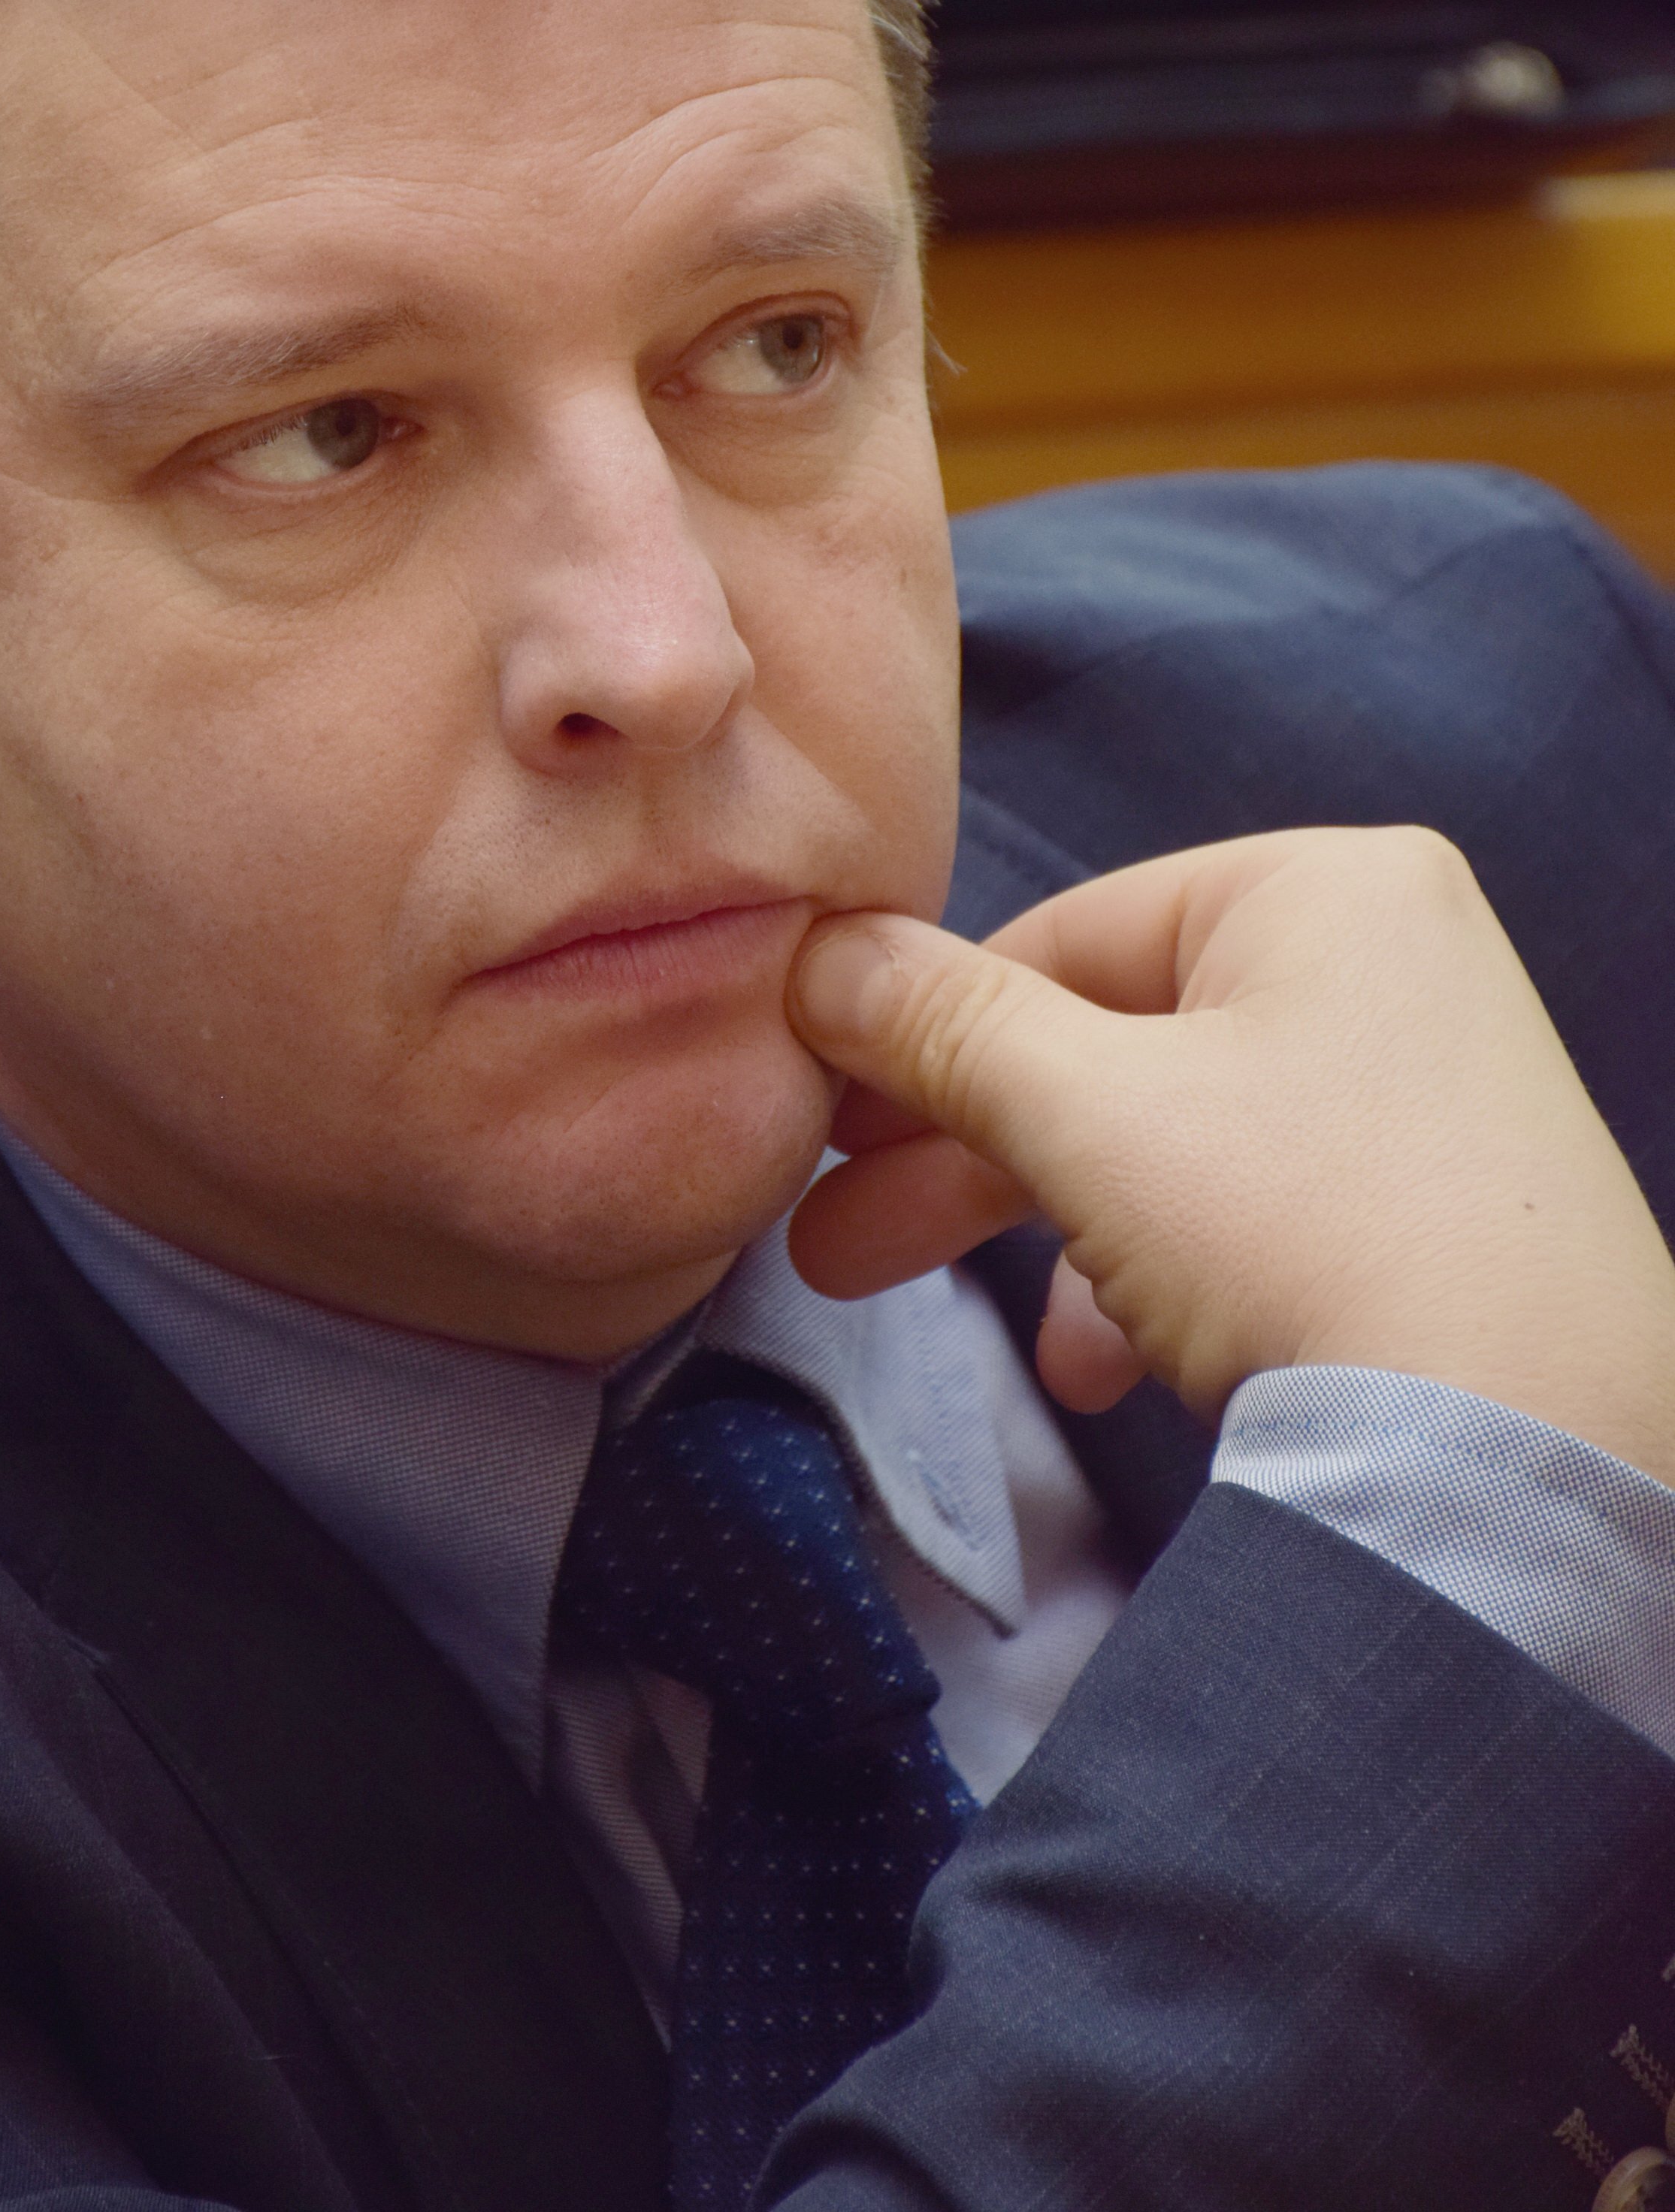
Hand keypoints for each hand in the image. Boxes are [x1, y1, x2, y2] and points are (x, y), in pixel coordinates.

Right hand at [785, 826, 1674, 1484]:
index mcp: (1322, 889)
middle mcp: (1394, 966)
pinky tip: (1124, 1379)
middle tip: (838, 1247)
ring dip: (1067, 1243)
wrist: (1530, 1460)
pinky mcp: (1453, 1217)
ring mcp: (1435, 1096)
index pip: (1065, 934)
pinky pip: (1266, 1220)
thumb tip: (819, 958)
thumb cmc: (1312, 1235)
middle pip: (1116, 1048)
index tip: (825, 1126)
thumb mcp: (1087, 1113)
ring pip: (1181, 1147)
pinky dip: (1174, 1288)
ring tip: (1034, 1359)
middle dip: (967, 1163)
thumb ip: (942, 1027)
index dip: (924, 1035)